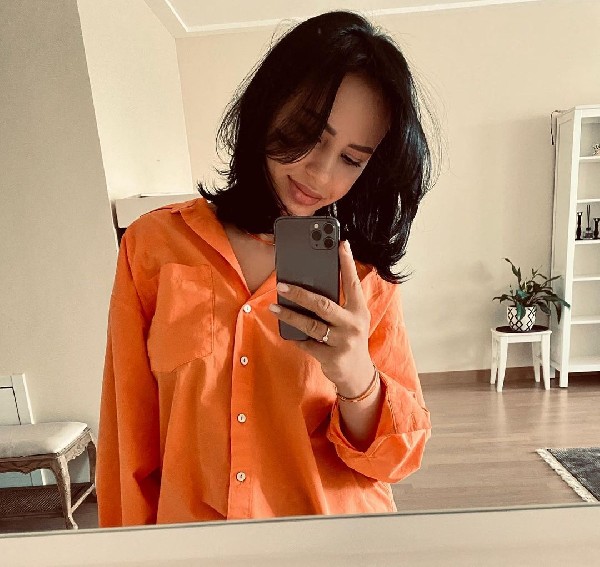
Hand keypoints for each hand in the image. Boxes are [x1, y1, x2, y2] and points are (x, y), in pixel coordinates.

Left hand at [269, 240, 373, 396]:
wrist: (357, 374)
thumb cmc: (349, 338)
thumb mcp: (351, 319)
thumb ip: (339, 304)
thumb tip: (310, 284)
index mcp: (360, 310)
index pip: (352, 283)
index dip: (347, 263)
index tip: (341, 244)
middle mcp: (353, 324)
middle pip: (323, 304)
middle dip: (300, 293)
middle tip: (281, 285)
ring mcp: (342, 341)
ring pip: (310, 324)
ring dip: (289, 315)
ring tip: (274, 307)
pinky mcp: (331, 357)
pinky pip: (306, 343)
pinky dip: (295, 336)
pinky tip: (285, 330)